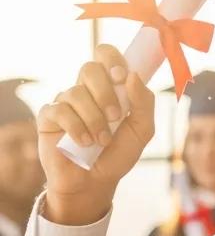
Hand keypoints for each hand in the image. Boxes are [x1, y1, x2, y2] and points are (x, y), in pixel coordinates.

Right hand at [37, 45, 154, 225]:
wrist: (96, 181)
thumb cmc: (119, 153)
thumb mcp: (142, 131)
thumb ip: (143, 103)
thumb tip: (133, 75)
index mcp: (109, 87)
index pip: (105, 54)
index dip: (112, 58)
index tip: (121, 76)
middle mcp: (86, 90)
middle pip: (90, 68)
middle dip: (106, 93)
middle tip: (116, 116)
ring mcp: (66, 102)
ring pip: (76, 92)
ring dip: (95, 119)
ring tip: (102, 141)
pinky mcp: (49, 117)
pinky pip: (61, 111)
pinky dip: (77, 128)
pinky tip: (84, 143)